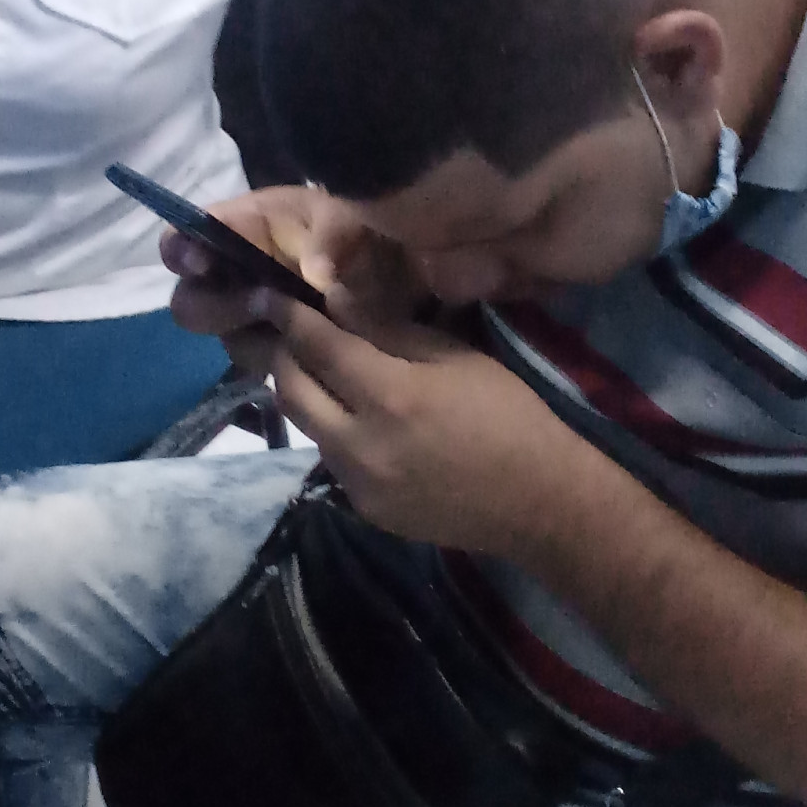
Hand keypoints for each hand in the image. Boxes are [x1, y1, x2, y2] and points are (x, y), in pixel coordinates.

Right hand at [165, 183, 428, 354]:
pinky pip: (266, 358)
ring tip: (288, 331)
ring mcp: (274, 307)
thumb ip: (333, 236)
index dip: (187, 248)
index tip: (202, 266)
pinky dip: (276, 360)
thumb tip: (314, 277)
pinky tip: (301, 353)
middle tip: (254, 308)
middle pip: (199, 292)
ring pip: (230, 332)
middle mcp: (257, 264)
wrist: (447, 258)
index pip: (199, 230)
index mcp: (263, 221)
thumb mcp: (364, 217)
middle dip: (218, 305)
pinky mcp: (296, 343)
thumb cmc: (397, 227)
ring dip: (249, 336)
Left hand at [254, 291, 575, 551]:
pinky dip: (331, 430)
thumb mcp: (455, 357)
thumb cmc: (509, 414)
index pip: (317, 346)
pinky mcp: (364, 510)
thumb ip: (388, 330)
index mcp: (391, 396)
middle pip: (291, 391)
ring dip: (303, 394)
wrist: (539, 501)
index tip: (268, 295)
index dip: (287, 316)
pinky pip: (331, 459)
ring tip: (315, 369)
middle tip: (286, 332)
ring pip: (306, 427)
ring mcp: (358, 484)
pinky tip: (353, 417)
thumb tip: (334, 300)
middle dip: (281, 355)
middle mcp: (362, 444)